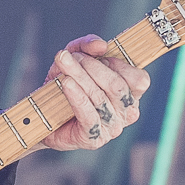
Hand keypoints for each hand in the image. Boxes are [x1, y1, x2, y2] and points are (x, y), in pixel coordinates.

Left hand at [41, 35, 151, 151]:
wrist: (44, 115)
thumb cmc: (66, 85)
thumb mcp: (76, 58)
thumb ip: (88, 45)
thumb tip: (101, 45)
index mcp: (131, 95)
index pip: (139, 80)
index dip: (118, 64)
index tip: (98, 55)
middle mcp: (127, 113)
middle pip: (117, 86)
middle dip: (93, 67)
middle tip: (71, 57)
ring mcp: (112, 128)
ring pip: (100, 97)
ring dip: (79, 76)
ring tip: (63, 63)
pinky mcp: (94, 139)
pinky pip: (89, 115)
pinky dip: (77, 96)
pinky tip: (66, 83)